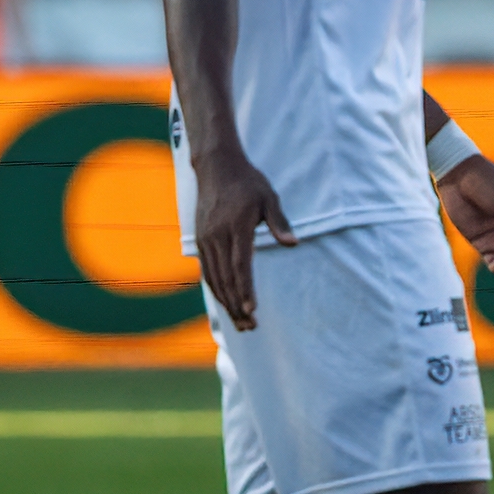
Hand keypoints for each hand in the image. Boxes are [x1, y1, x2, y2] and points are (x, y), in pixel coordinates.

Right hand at [194, 148, 294, 330]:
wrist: (217, 167)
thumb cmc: (248, 183)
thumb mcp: (269, 197)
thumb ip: (279, 222)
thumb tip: (292, 243)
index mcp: (236, 227)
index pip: (240, 264)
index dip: (245, 289)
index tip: (251, 308)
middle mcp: (217, 236)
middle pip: (226, 278)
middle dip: (237, 305)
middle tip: (250, 326)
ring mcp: (206, 240)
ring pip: (214, 278)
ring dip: (226, 302)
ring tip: (240, 322)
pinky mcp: (201, 241)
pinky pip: (207, 271)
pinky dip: (216, 290)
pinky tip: (226, 303)